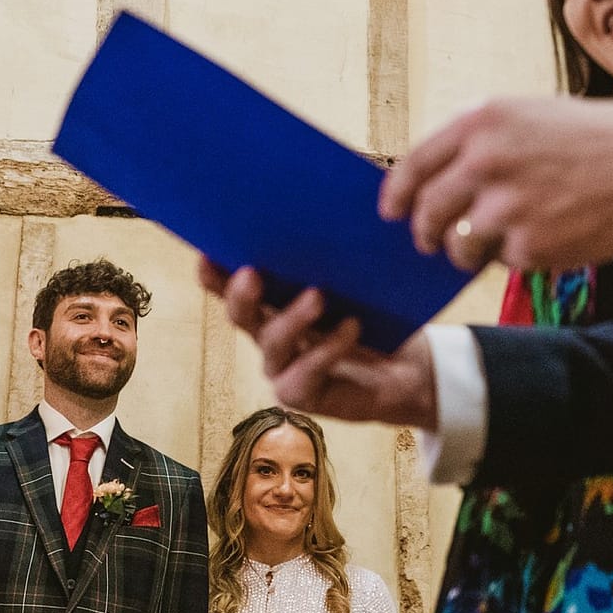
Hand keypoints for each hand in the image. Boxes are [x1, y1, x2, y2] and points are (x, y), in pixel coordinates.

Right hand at [199, 260, 439, 429]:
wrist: (403, 370)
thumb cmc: (375, 317)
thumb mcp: (354, 283)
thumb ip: (332, 260)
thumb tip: (325, 216)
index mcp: (272, 302)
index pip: (233, 286)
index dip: (215, 274)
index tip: (208, 254)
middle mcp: (270, 334)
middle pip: (241, 315)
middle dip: (241, 295)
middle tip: (251, 273)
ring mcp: (282, 367)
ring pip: (273, 343)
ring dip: (292, 318)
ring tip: (317, 296)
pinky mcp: (301, 395)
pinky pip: (304, 374)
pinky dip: (327, 349)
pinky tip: (351, 328)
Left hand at [379, 96, 612, 272]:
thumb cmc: (598, 135)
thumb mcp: (531, 114)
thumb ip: (482, 141)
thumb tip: (441, 180)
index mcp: (482, 121)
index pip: (415, 163)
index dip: (398, 193)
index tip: (392, 210)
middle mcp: (485, 161)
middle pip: (427, 210)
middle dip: (425, 231)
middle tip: (430, 240)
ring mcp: (506, 206)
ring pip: (458, 245)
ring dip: (468, 250)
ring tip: (499, 240)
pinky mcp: (530, 245)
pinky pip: (503, 261)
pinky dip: (517, 257)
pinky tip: (547, 238)